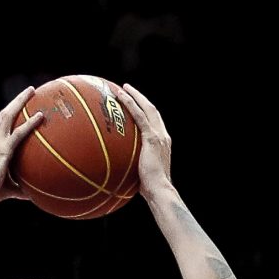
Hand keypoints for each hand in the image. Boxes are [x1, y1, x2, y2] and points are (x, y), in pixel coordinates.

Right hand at [0, 86, 45, 207]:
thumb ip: (21, 188)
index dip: (12, 114)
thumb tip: (33, 194)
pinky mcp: (3, 151)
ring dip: (20, 102)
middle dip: (17, 101)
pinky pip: (19, 133)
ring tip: (32, 91)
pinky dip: (30, 123)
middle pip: (5, 114)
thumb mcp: (9, 190)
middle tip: (30, 91)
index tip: (22, 105)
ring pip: (8, 116)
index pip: (3, 126)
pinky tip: (41, 116)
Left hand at [119, 82, 172, 197]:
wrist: (159, 190)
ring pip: (147, 108)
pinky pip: (139, 116)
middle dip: (140, 98)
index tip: (134, 105)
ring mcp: (159, 135)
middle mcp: (163, 136)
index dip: (145, 111)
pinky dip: (130, 104)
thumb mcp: (139, 175)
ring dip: (134, 96)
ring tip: (121, 88)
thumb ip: (131, 167)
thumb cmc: (149, 190)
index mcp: (162, 143)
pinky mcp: (152, 138)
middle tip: (127, 90)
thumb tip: (115, 172)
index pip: (154, 122)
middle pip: (152, 110)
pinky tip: (120, 97)